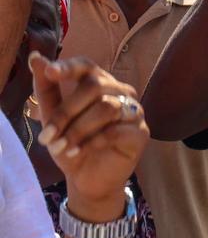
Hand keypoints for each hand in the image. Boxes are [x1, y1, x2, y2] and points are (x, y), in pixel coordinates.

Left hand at [29, 53, 147, 214]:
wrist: (88, 178)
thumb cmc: (72, 144)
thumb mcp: (52, 117)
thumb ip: (46, 89)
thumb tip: (36, 59)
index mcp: (99, 83)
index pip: (87, 65)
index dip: (69, 67)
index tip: (50, 72)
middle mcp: (120, 92)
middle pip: (95, 86)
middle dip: (66, 112)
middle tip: (47, 136)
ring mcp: (134, 111)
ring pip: (107, 108)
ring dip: (78, 130)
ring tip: (62, 148)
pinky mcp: (141, 133)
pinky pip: (117, 130)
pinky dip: (93, 141)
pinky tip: (81, 151)